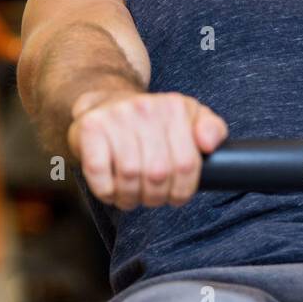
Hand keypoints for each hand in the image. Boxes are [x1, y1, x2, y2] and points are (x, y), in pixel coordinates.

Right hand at [67, 89, 227, 209]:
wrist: (107, 103)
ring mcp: (116, 117)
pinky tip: (112, 190)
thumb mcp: (190, 118)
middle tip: (151, 197)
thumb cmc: (153, 121)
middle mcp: (145, 108)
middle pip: (158, 174)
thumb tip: (208, 144)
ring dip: (130, 197)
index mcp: (175, 107)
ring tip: (131, 196)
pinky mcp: (90, 129)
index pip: (186, 165)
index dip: (182, 191)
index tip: (175, 195)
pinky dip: (107, 191)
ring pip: (129, 176)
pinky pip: (99, 174)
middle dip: (156, 197)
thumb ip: (212, 129)